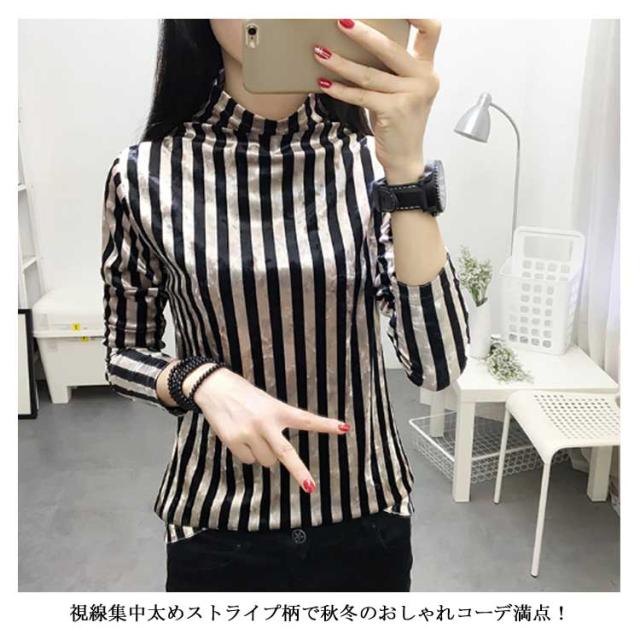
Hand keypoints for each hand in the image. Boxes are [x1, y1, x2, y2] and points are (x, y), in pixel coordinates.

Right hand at [192, 367, 349, 492]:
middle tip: (310, 487)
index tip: (344, 428)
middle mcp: (265, 423)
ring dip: (263, 454)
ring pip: (266, 461)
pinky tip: (240, 436)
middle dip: (299, 472)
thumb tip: (278, 456)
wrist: (214, 388)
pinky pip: (248, 460)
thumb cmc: (244, 395)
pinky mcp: (234, 442)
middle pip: (286, 454)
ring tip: (253, 434)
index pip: (306, 419)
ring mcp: (249, 434)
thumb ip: (276, 423)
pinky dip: (247, 454)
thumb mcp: (266, 403)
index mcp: (277, 409)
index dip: (325, 424)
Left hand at [313, 19, 441, 176]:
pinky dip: (340, 90)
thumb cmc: (398, 122)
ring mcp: (410, 96)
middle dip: (363, 33)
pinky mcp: (394, 111)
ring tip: (320, 52)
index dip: (416, 13)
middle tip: (340, 21)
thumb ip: (391, 69)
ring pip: (369, 74)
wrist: (405, 158)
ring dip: (340, 62)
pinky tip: (324, 83)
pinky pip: (361, 96)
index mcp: (427, 69)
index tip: (395, 6)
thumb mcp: (401, 91)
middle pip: (391, 47)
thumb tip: (357, 44)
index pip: (431, 30)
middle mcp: (424, 79)